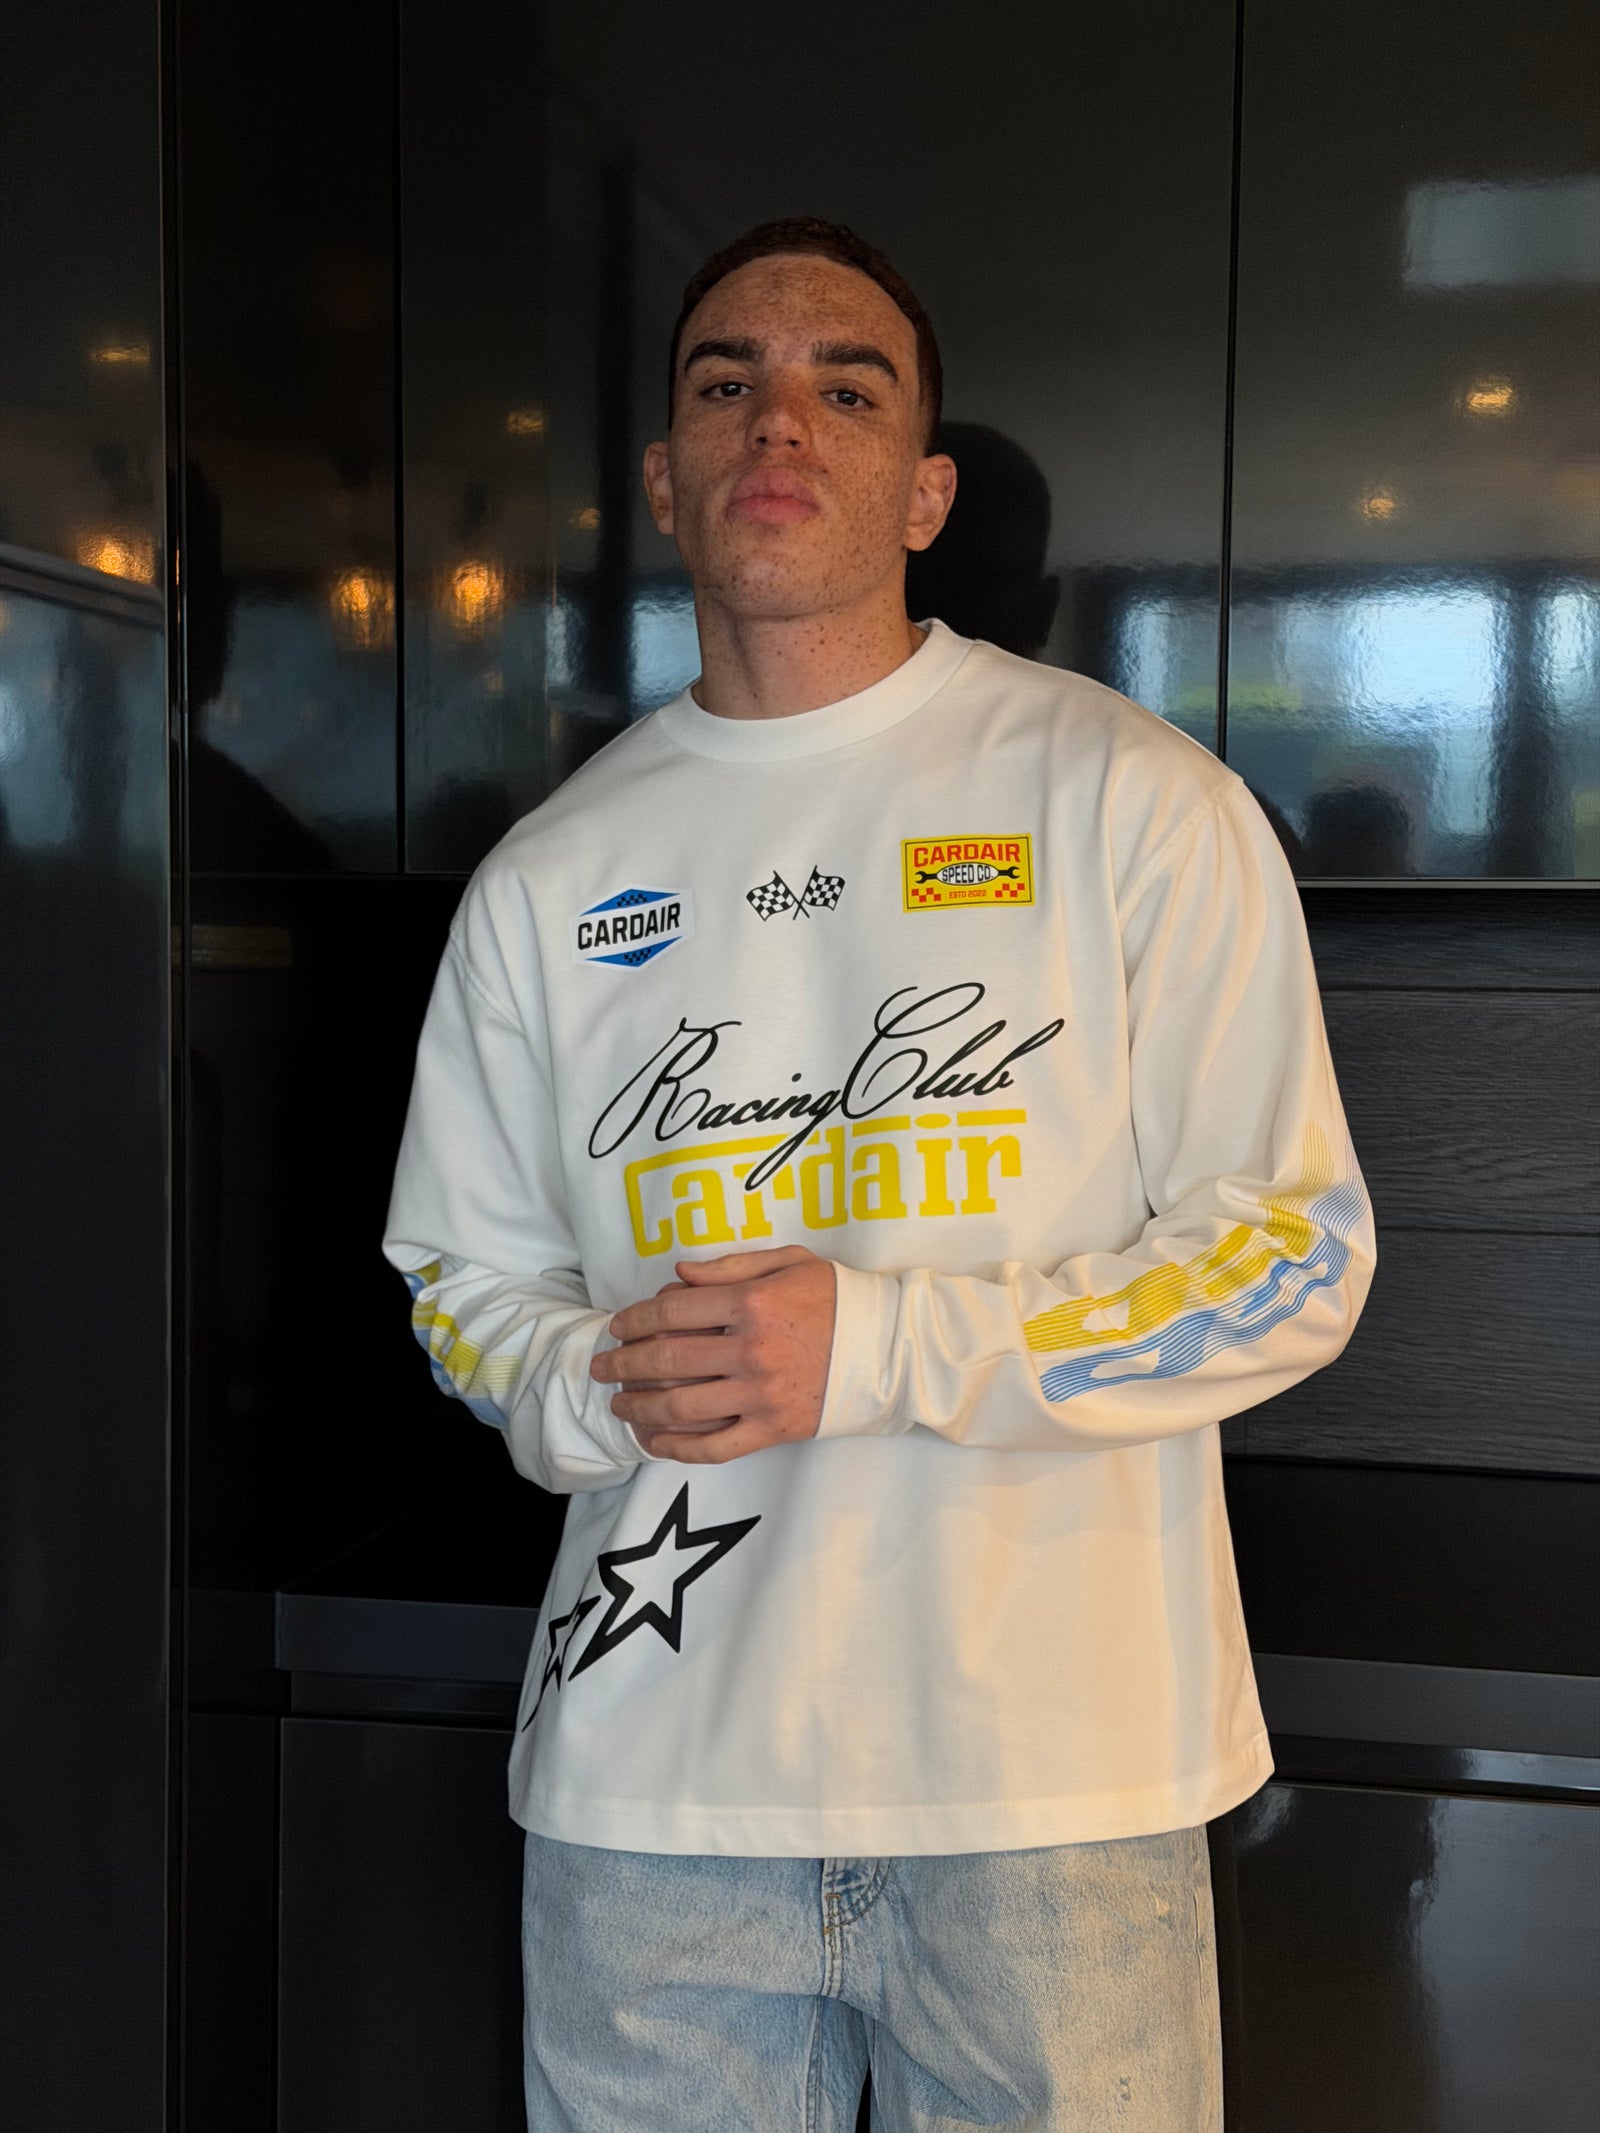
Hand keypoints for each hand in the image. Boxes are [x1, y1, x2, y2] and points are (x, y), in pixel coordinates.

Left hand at [590, 1245, 835, 1464]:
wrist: (889, 1348)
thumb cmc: (837, 1299)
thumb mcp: (789, 1262)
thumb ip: (731, 1267)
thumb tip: (679, 1274)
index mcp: (752, 1303)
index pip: (672, 1311)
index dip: (635, 1319)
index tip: (617, 1327)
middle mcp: (751, 1350)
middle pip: (667, 1358)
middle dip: (623, 1363)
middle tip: (601, 1367)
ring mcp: (761, 1394)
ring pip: (681, 1405)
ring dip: (639, 1405)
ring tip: (619, 1403)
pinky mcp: (773, 1429)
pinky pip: (714, 1446)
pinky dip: (676, 1447)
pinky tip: (654, 1440)